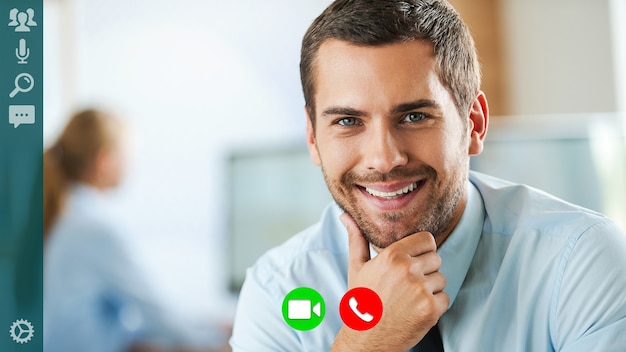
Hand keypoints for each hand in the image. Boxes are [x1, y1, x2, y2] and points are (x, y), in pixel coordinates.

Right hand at [331, 213, 449, 351]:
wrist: (366, 339)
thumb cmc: (361, 301)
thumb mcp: (356, 268)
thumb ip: (356, 239)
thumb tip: (345, 215)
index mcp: (391, 255)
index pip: (427, 239)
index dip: (422, 251)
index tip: (412, 262)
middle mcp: (407, 269)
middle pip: (436, 258)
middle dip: (426, 270)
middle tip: (408, 285)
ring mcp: (421, 289)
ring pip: (441, 279)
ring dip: (431, 288)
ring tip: (409, 298)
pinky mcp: (431, 308)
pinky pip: (445, 298)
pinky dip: (435, 306)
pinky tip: (416, 310)